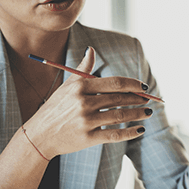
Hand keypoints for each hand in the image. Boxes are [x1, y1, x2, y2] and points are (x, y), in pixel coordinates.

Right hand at [25, 47, 152, 158]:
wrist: (39, 135)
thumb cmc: (55, 108)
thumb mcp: (67, 86)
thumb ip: (83, 69)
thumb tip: (91, 50)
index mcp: (80, 88)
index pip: (114, 83)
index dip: (132, 84)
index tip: (143, 87)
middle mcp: (83, 103)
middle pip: (119, 99)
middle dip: (137, 99)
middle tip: (148, 100)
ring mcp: (86, 121)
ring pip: (120, 116)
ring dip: (138, 114)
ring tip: (148, 112)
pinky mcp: (88, 138)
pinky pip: (114, 135)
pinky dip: (130, 132)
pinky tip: (140, 129)